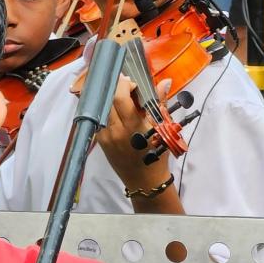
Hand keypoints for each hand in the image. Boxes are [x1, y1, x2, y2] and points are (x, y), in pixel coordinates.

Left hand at [97, 76, 171, 191]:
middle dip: (116, 87)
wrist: (145, 181)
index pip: (120, 97)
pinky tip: (112, 105)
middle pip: (108, 99)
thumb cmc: (157, 154)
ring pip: (101, 106)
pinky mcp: (100, 140)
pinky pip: (98, 117)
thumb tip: (165, 81)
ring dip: (109, 96)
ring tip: (118, 94)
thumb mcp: (163, 128)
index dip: (124, 84)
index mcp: (134, 127)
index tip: (132, 82)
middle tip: (124, 85)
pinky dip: (104, 108)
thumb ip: (160, 102)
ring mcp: (105, 136)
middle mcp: (116, 130)